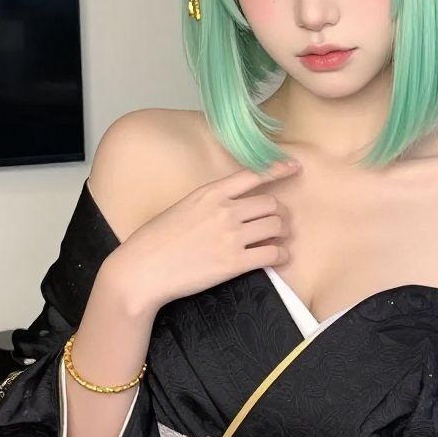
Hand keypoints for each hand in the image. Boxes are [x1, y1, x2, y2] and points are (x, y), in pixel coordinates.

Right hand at [100, 158, 300, 313]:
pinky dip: (280, 255)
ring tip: (277, 239)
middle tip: (277, 222)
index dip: (278, 170)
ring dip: (282, 233)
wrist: (143, 269)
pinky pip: (272, 253)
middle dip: (279, 213)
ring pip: (276, 226)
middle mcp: (225, 210)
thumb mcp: (183, 207)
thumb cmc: (155, 240)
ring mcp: (231, 236)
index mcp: (210, 193)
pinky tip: (277, 257)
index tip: (294, 167)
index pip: (253, 175)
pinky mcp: (234, 262)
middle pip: (271, 203)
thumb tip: (231, 207)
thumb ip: (210, 202)